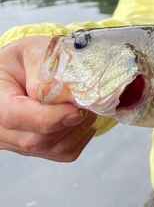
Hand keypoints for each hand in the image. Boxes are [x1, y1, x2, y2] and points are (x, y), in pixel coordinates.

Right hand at [0, 36, 96, 161]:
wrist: (19, 71)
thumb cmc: (24, 59)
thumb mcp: (32, 51)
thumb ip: (44, 70)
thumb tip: (63, 97)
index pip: (14, 116)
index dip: (48, 118)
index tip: (75, 110)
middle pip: (36, 139)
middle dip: (69, 123)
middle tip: (87, 105)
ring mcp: (13, 141)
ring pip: (51, 149)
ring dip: (77, 131)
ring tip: (87, 110)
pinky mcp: (30, 149)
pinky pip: (59, 155)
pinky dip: (78, 140)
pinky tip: (83, 122)